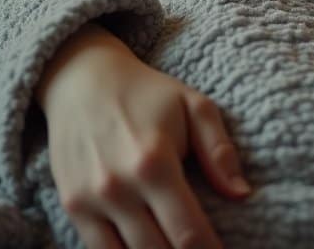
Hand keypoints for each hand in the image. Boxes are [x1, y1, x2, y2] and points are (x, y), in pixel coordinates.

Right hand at [40, 44, 251, 248]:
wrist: (82, 80)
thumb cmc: (147, 93)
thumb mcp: (194, 106)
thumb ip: (220, 151)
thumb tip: (242, 194)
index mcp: (155, 163)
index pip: (188, 232)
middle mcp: (119, 188)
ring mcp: (89, 200)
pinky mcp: (71, 206)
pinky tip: (145, 248)